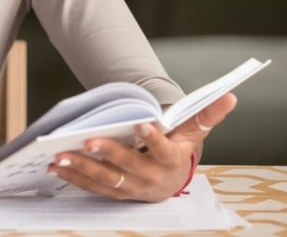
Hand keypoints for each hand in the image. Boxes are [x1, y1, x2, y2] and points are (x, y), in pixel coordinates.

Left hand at [46, 92, 237, 201]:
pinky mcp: (114, 192)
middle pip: (128, 167)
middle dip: (108, 154)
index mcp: (172, 161)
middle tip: (88, 140)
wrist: (171, 181)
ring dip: (82, 168)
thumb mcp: (193, 132)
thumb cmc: (179, 149)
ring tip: (61, 155)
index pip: (164, 149)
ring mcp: (131, 188)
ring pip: (105, 179)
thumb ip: (207, 114)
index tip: (142, 124)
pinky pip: (92, 187)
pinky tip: (55, 166)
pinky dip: (73, 177)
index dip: (154, 138)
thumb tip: (231, 95)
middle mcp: (151, 178)